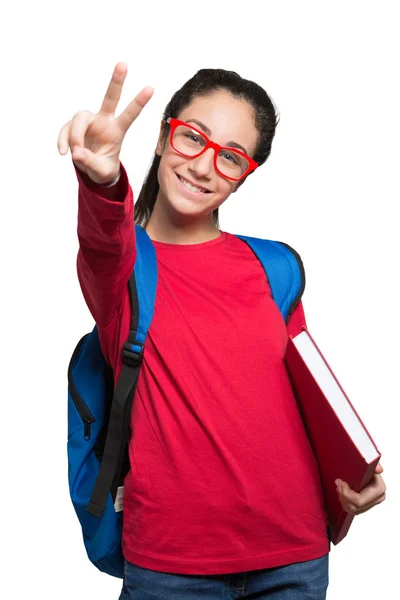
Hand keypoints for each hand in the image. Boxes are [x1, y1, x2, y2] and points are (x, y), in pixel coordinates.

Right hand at [57, 62, 153, 183]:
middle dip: (116, 82)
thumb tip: (76, 153)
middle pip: (109, 98)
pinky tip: (63, 153)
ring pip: (79, 119)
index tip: (151, 89)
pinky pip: (65, 131)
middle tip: (123, 64)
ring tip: (76, 154)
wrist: (91, 170)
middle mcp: (104, 121)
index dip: (139, 102)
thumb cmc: (102, 167)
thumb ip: (90, 162)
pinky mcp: (73, 127)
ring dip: (76, 136)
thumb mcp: (101, 171)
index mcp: (117, 130)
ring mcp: (88, 122)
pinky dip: (63, 141)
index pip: (129, 115)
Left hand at [335, 462, 385, 515]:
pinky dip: (345, 501)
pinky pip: (353, 509)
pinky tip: (343, 491)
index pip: (359, 500)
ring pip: (352, 510)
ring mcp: (372, 502)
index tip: (341, 482)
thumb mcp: (367, 456)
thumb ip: (372, 462)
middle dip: (343, 495)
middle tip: (338, 483)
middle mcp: (378, 497)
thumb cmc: (362, 458)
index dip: (347, 494)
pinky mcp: (366, 504)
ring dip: (343, 498)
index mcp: (379, 488)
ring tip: (340, 486)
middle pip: (355, 507)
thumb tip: (379, 470)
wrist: (360, 460)